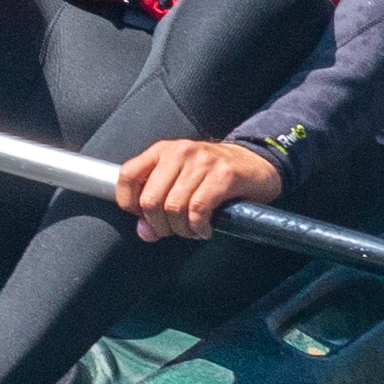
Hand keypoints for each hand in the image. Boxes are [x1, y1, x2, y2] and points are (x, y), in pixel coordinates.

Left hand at [115, 136, 279, 242]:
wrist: (256, 164)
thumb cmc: (213, 175)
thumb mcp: (180, 180)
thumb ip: (157, 203)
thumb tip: (145, 232)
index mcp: (162, 151)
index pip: (127, 175)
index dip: (129, 204)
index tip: (144, 217)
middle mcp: (180, 152)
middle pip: (150, 199)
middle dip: (159, 225)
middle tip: (173, 230)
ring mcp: (202, 162)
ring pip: (174, 208)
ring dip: (182, 229)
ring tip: (192, 230)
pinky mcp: (223, 175)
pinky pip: (198, 211)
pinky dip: (198, 227)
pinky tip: (205, 228)